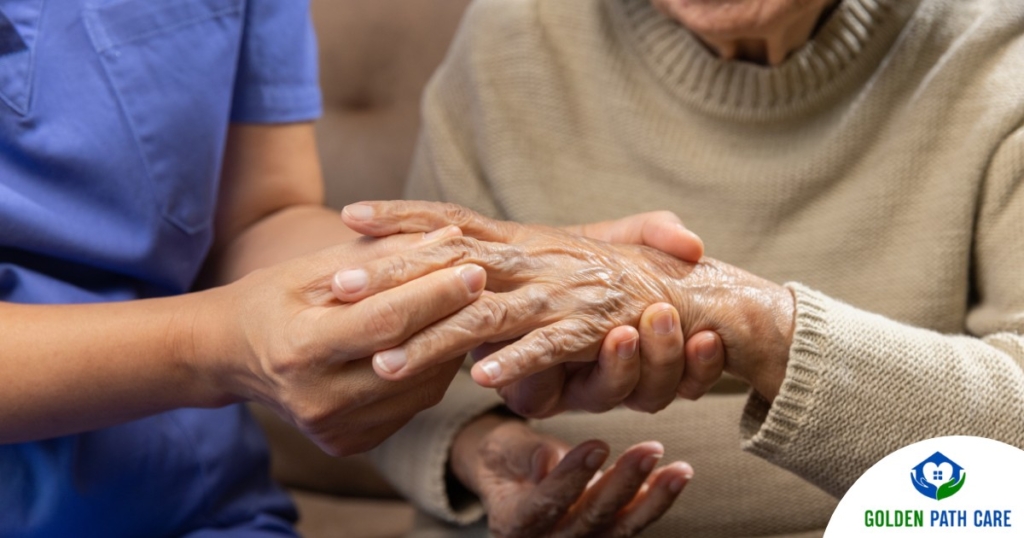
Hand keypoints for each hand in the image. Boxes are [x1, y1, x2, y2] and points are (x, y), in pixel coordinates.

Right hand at [191, 227, 483, 455]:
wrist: (231, 356)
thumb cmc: (273, 299)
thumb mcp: (316, 268)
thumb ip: (383, 256)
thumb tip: (450, 238)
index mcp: (300, 350)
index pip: (385, 322)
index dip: (435, 294)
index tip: (474, 266)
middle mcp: (317, 400)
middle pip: (410, 358)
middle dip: (454, 316)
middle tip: (486, 282)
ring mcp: (335, 429)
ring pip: (421, 387)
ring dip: (450, 345)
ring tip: (464, 308)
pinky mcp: (350, 443)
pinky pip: (412, 405)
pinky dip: (432, 371)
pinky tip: (438, 341)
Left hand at [341, 201, 794, 401]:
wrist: (693, 295)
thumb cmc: (614, 280)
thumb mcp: (554, 259)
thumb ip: (508, 258)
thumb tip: (448, 254)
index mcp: (523, 241)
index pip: (453, 222)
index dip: (403, 217)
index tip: (350, 214)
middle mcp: (537, 260)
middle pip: (453, 264)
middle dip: (395, 274)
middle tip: (339, 285)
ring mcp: (563, 293)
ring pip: (488, 314)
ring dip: (436, 338)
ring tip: (387, 360)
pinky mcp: (595, 329)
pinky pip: (551, 346)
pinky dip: (520, 362)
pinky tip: (483, 379)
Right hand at [450, 414, 691, 537]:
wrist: (511, 479)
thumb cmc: (504, 458)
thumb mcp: (501, 449)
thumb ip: (523, 455)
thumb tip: (548, 459)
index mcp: (513, 523)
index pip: (545, 504)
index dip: (572, 477)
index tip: (598, 444)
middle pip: (589, 519)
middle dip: (623, 484)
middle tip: (651, 449)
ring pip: (619, 528)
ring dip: (653, 499)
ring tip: (679, 470)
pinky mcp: (601, 536)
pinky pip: (630, 524)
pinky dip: (654, 502)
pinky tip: (675, 478)